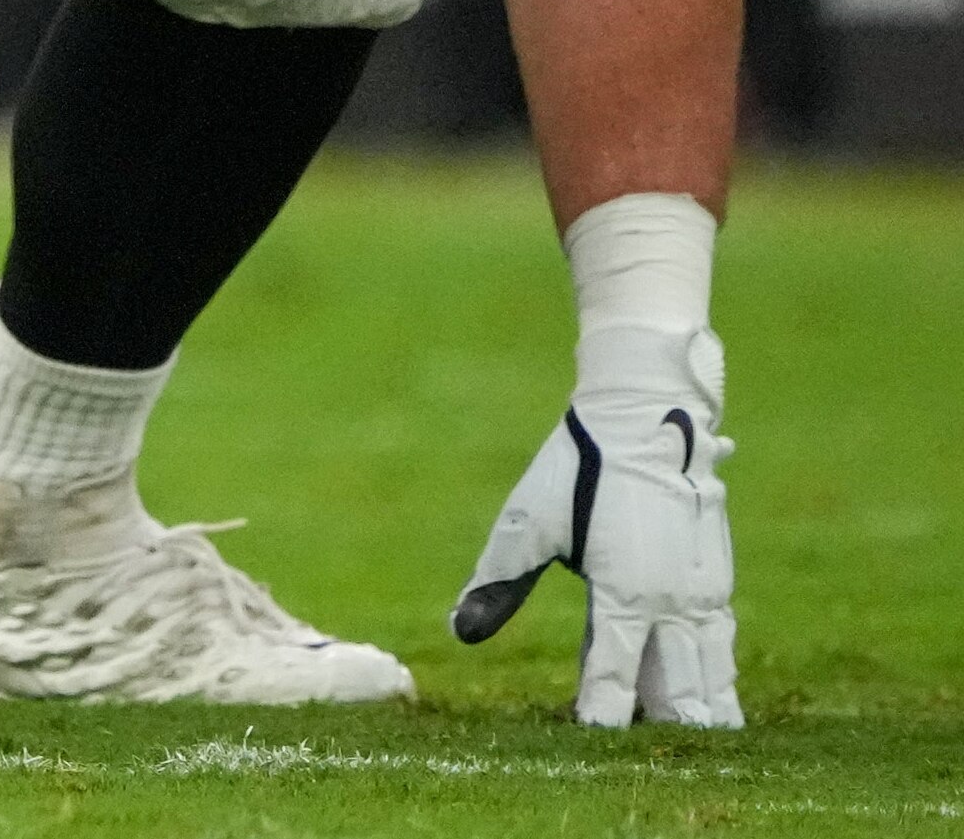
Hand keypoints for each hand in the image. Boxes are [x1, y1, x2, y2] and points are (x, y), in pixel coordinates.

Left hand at [454, 327, 739, 725]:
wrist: (648, 417)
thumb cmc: (576, 469)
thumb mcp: (527, 524)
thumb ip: (498, 583)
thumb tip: (460, 632)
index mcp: (627, 595)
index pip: (613, 675)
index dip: (602, 714)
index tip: (589, 742)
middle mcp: (673, 603)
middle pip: (676, 690)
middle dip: (661, 726)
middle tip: (646, 763)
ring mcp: (703, 593)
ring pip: (709, 673)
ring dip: (697, 709)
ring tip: (692, 746)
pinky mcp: (716, 578)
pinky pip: (721, 645)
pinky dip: (716, 676)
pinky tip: (712, 695)